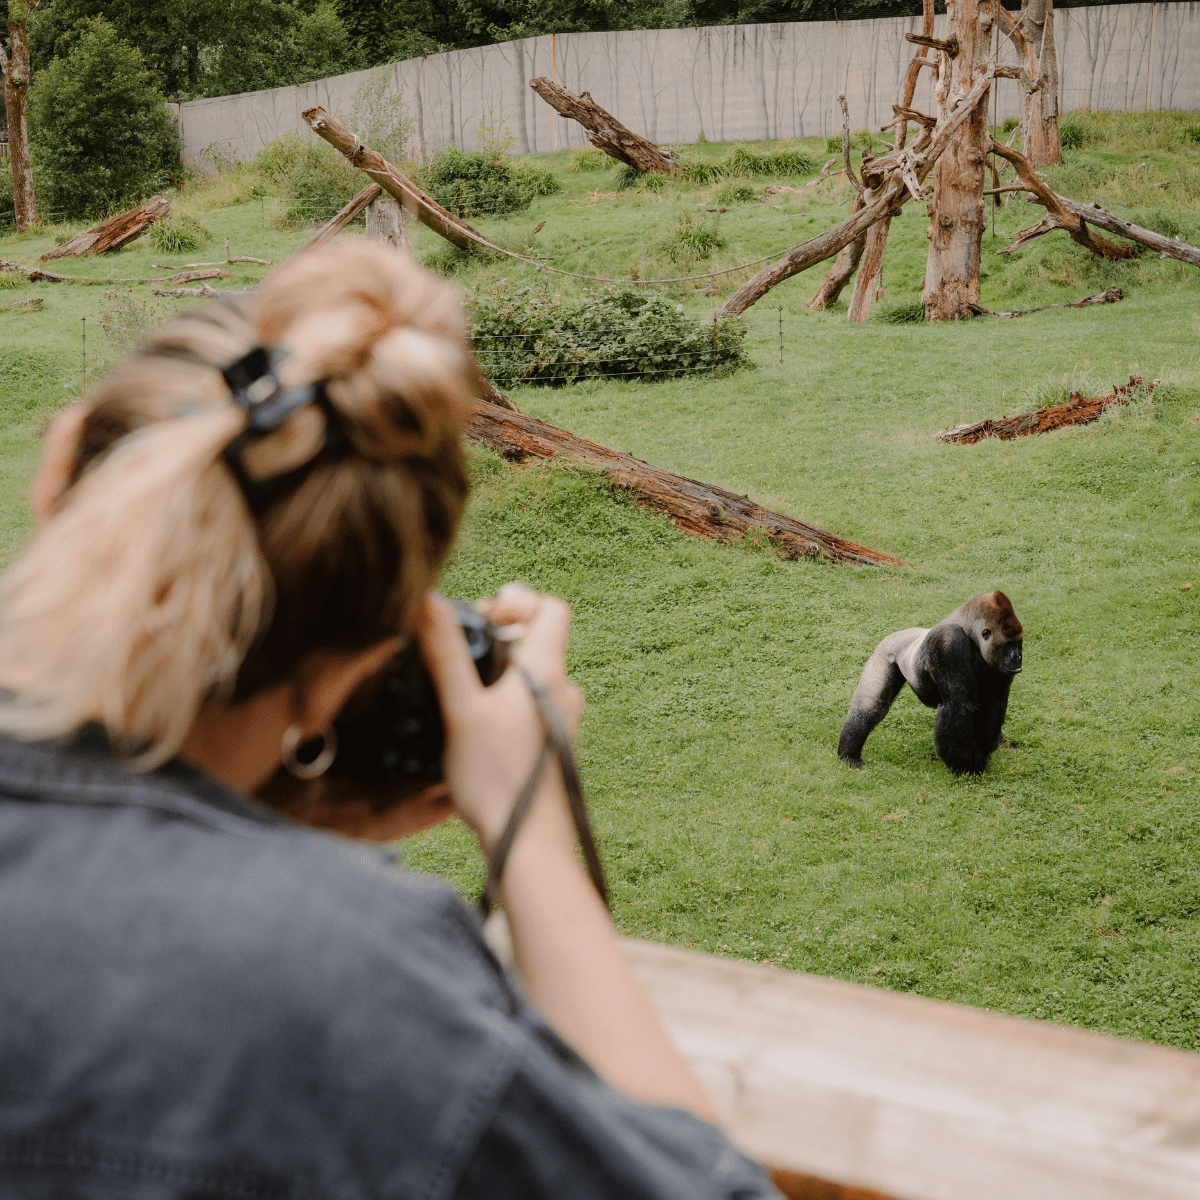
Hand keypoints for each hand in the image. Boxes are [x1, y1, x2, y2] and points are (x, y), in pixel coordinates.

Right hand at [416, 585, 583, 855]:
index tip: (482, 620)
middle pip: (538, 638)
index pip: (551, 607)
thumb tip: (428, 600)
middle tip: (461, 657)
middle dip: (498, 637)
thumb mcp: (460, 709)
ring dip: (499, 673)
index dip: (516, 601)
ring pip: (531, 673)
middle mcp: (563, 690)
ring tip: (463, 697)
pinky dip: (504, 700)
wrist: (527, 845)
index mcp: (547, 671)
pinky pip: (530, 703)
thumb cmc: (495, 778)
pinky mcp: (553, 743)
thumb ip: (446, 653)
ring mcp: (562, 718)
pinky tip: (475, 727)